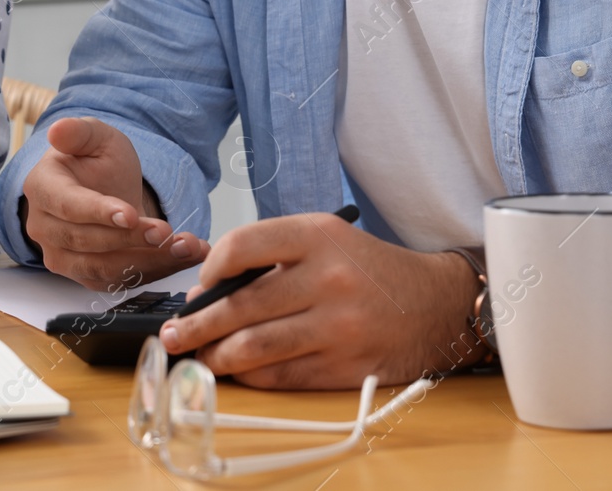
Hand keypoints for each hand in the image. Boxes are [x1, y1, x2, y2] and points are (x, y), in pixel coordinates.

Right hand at [20, 117, 208, 288]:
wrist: (104, 186)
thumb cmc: (95, 159)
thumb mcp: (95, 136)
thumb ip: (78, 131)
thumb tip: (57, 130)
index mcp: (42, 187)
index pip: (67, 206)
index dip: (98, 212)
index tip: (131, 215)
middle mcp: (44, 227)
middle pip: (86, 242)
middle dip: (131, 239)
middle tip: (166, 231)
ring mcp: (61, 256)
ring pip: (104, 268)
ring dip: (148, 260)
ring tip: (186, 246)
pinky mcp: (85, 275)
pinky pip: (119, 281)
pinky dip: (155, 271)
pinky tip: (183, 256)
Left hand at [157, 213, 479, 387]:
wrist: (437, 304)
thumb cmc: (369, 270)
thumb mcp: (327, 240)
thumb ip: (273, 257)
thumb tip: (209, 291)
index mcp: (319, 236)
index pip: (243, 246)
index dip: (209, 269)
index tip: (197, 286)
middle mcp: (328, 278)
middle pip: (241, 305)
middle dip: (197, 324)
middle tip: (173, 335)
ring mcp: (339, 326)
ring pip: (255, 347)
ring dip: (215, 356)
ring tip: (197, 356)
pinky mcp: (345, 365)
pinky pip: (281, 375)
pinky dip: (250, 376)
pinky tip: (237, 371)